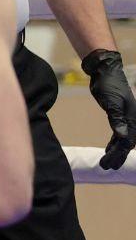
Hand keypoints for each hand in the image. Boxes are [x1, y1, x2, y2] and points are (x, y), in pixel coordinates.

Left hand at [82, 49, 135, 169]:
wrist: (106, 72)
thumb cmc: (109, 85)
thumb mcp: (111, 103)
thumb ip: (117, 120)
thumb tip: (122, 137)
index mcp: (134, 118)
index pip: (128, 141)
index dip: (119, 154)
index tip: (108, 162)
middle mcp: (133, 120)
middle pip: (127, 143)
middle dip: (118, 156)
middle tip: (106, 167)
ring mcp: (127, 118)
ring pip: (123, 139)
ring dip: (116, 151)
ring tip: (107, 163)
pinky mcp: (118, 115)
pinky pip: (119, 133)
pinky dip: (114, 143)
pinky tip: (108, 150)